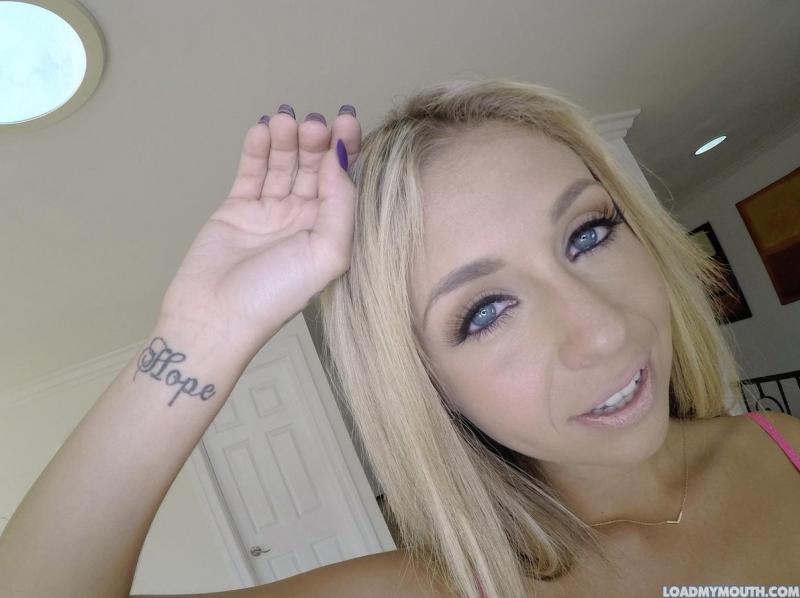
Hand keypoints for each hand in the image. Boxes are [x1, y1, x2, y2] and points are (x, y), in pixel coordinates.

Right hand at [159, 106, 360, 349]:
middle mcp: (303, 221)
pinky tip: (262, 129)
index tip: (346, 120)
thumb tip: (339, 159)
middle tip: (312, 123)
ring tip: (285, 120)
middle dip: (316, 142)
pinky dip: (257, 150)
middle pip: (315, 169)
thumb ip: (340, 204)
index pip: (344, 183)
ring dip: (286, 141)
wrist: (215, 315)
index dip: (347, 150)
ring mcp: (270, 213)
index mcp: (330, 233)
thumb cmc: (276, 293)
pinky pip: (251, 173)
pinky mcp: (237, 209)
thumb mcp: (326, 253)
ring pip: (283, 166)